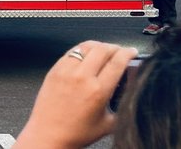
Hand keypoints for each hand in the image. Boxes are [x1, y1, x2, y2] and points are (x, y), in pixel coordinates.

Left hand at [13, 41, 136, 148]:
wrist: (48, 134)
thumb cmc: (75, 132)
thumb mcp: (108, 124)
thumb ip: (121, 106)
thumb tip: (131, 92)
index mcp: (97, 91)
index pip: (117, 62)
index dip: (128, 53)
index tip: (132, 51)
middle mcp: (81, 77)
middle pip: (103, 49)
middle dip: (116, 47)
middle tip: (121, 50)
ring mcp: (66, 70)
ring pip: (86, 46)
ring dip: (99, 45)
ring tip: (105, 50)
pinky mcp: (55, 69)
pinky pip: (72, 51)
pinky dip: (83, 49)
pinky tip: (87, 54)